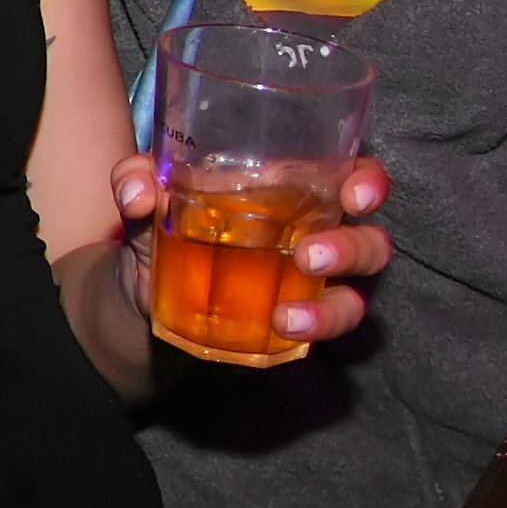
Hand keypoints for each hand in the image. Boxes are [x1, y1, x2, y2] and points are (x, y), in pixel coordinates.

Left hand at [111, 152, 393, 344]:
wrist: (139, 291)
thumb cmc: (163, 219)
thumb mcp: (143, 191)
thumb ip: (137, 179)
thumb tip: (138, 193)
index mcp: (293, 189)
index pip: (353, 177)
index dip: (369, 181)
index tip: (358, 193)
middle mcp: (315, 234)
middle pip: (370, 241)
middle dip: (353, 249)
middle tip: (309, 256)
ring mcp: (311, 286)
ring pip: (353, 297)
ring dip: (332, 308)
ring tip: (287, 316)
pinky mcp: (297, 324)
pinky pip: (322, 330)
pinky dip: (309, 331)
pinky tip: (280, 328)